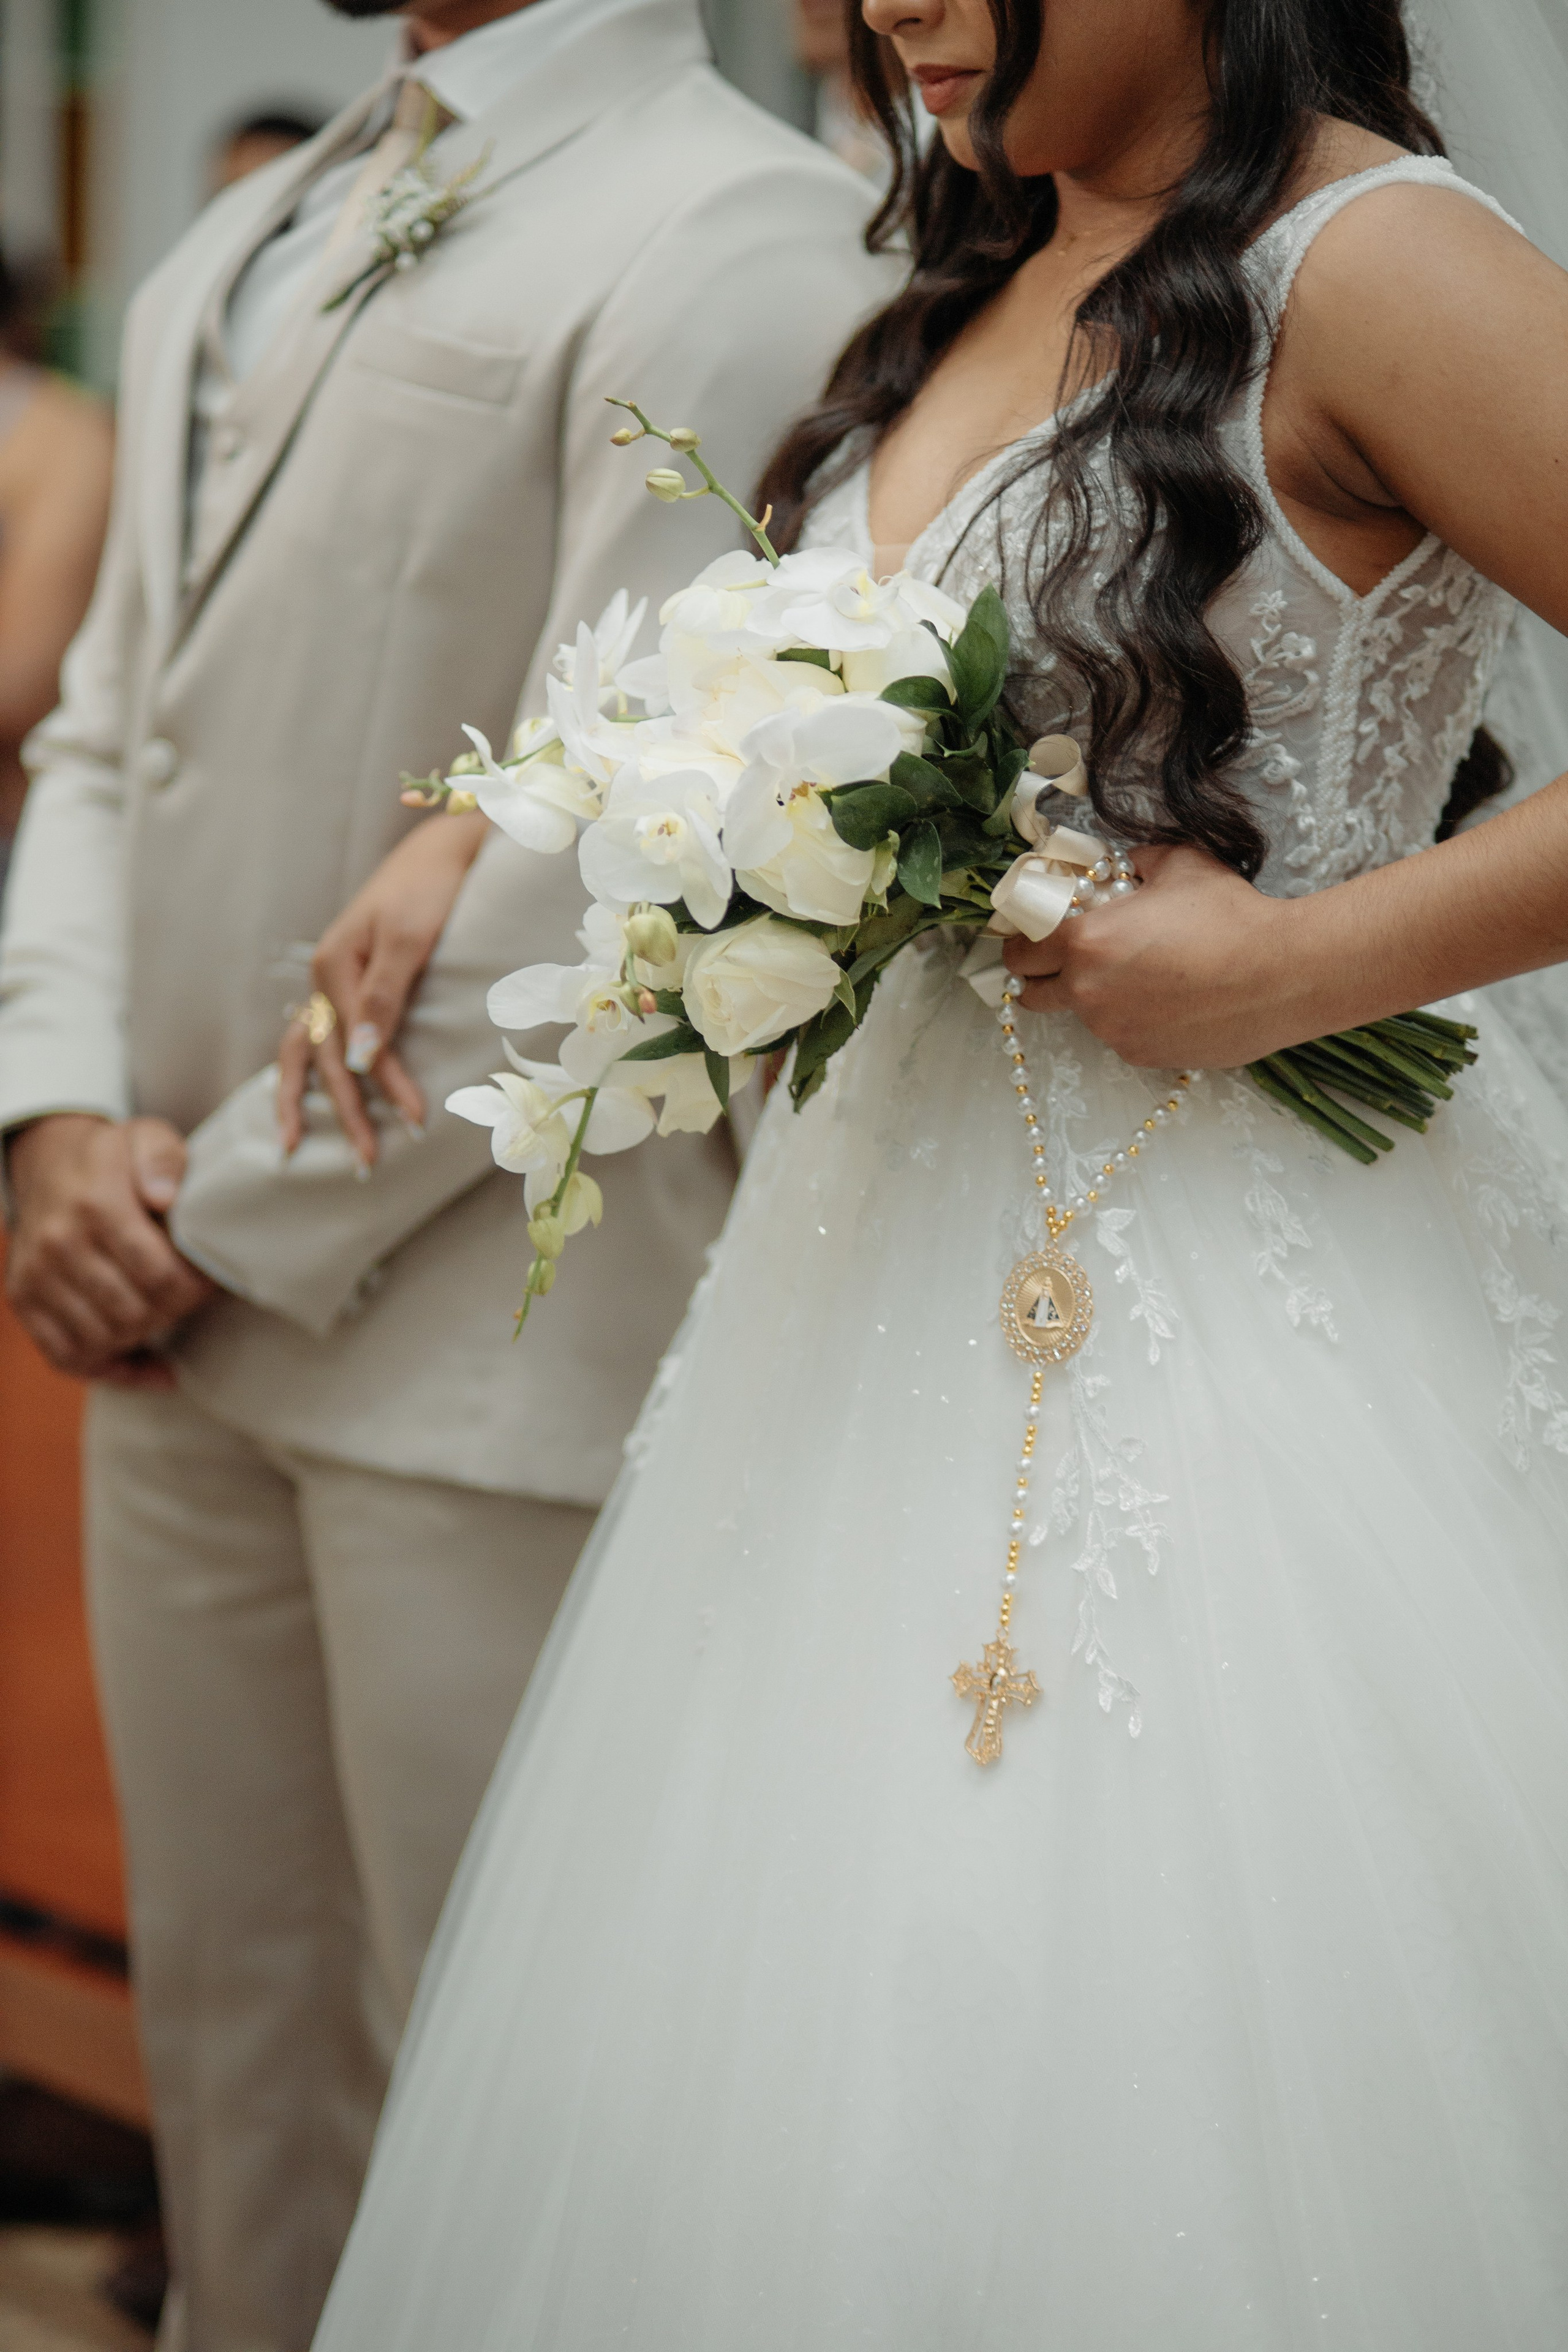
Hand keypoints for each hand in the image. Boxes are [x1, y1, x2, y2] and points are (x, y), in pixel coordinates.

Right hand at [6, 1114, 215, 1383]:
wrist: (49, 1162)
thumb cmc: (111, 1157)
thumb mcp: (146, 1137)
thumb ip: (164, 1158)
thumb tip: (164, 1196)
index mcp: (95, 1204)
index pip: (159, 1274)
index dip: (196, 1287)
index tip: (211, 1279)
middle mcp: (58, 1244)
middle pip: (135, 1312)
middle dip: (175, 1311)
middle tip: (192, 1296)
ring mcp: (35, 1276)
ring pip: (104, 1339)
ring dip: (146, 1335)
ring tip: (167, 1313)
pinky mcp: (24, 1300)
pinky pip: (69, 1356)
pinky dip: (113, 1369)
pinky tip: (150, 1362)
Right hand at [277, 812, 487, 1167]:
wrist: (444, 849)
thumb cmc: (432, 889)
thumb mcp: (411, 938)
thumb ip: (383, 997)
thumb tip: (360, 1059)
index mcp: (334, 968)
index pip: (358, 1048)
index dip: (386, 1088)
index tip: (417, 1123)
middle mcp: (324, 978)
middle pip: (323, 1060)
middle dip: (344, 1114)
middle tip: (366, 1165)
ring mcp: (331, 980)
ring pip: (304, 1050)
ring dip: (303, 1099)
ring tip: (292, 1145)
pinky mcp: (348, 981)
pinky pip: (318, 1035)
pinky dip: (312, 1070)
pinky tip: (312, 1098)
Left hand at [1003, 844, 1310, 1067]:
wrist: (1283, 974)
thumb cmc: (1230, 916)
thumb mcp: (1179, 865)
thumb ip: (1136, 862)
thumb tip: (1124, 865)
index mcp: (1085, 941)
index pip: (1020, 951)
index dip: (1022, 942)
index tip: (1034, 937)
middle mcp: (1088, 992)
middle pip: (1031, 994)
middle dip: (1041, 977)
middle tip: (1068, 961)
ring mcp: (1113, 1030)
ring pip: (1083, 1014)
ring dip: (1095, 996)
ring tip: (1143, 975)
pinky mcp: (1141, 1055)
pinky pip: (1120, 1035)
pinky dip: (1132, 1019)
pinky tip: (1170, 999)